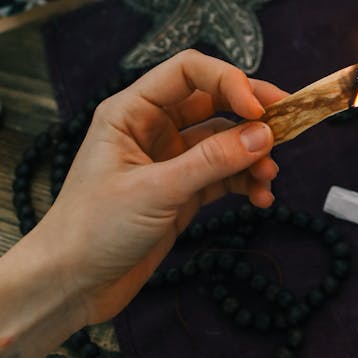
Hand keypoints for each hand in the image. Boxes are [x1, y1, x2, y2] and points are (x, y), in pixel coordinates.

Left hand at [34, 50, 286, 325]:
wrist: (68, 286)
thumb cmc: (91, 230)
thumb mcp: (155, 191)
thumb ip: (212, 161)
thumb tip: (264, 135)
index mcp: (131, 111)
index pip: (188, 72)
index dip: (228, 81)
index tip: (259, 109)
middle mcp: (151, 127)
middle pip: (214, 102)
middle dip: (252, 115)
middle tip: (289, 126)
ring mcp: (169, 160)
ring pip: (224, 141)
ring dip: (252, 154)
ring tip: (269, 177)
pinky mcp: (181, 191)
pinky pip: (224, 174)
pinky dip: (245, 181)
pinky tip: (260, 197)